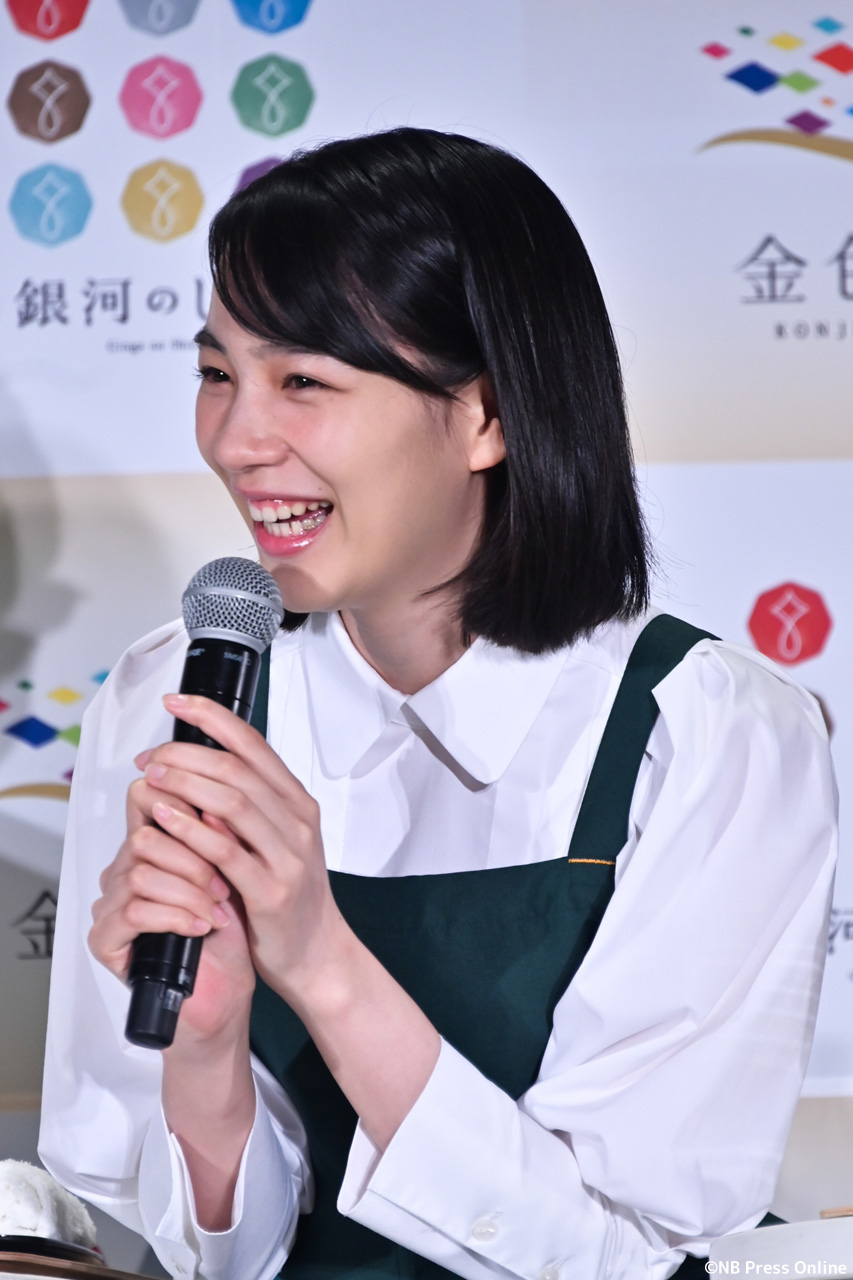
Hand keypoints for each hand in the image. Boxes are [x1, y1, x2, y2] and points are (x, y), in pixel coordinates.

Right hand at [89, 757, 255, 1046]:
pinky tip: (200, 927)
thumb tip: (223, 794)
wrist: (225, 992)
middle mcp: (128, 870)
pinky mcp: (106, 940)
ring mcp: (112, 904)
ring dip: (188, 890)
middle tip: (224, 884)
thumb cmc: (229, 934)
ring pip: (140, 872)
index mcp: (156, 847)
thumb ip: (222, 835)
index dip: (181, 804)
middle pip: (144, 836)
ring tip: (217, 909)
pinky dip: (175, 917)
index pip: (146, 799)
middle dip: (194, 857)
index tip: (218, 823)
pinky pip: (132, 911)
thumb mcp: (235, 873)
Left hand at [131, 693, 346, 1009]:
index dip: (212, 717)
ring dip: (185, 783)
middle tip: (150, 756)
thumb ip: (248, 805)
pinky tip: (165, 817)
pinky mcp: (271, 891)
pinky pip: (224, 851)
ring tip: (152, 777)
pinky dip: (191, 830)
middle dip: (186, 753)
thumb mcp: (277, 840)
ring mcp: (287, 855)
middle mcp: (297, 821)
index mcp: (297, 803)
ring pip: (231, 801)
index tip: (177, 703)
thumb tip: (198, 766)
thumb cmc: (288, 895)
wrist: (317, 953)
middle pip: (237, 768)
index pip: (253, 744)